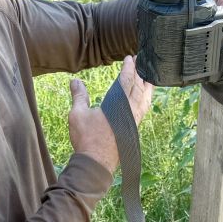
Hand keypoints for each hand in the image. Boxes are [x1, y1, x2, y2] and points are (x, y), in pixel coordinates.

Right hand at [69, 55, 154, 173]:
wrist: (96, 163)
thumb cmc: (86, 138)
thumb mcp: (78, 114)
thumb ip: (79, 96)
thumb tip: (75, 81)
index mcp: (117, 104)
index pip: (126, 81)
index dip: (129, 68)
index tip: (130, 58)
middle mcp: (129, 111)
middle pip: (138, 87)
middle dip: (140, 73)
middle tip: (141, 61)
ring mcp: (134, 120)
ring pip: (144, 98)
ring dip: (146, 85)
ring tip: (147, 76)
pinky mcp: (134, 128)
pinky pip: (144, 109)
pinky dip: (146, 99)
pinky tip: (145, 98)